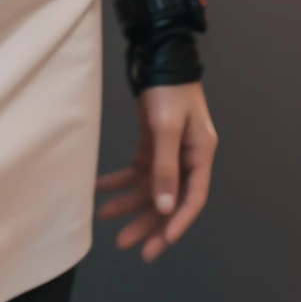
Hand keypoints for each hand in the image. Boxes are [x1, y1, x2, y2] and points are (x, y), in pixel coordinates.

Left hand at [96, 81, 217, 262]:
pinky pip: (137, 170)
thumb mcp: (167, 127)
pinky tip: (100, 188)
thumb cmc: (169, 90)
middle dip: (148, 222)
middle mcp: (187, 158)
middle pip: (168, 198)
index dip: (177, 222)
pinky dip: (119, 180)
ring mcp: (169, 152)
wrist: (159, 56)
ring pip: (150, 187)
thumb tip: (164, 207)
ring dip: (128, 202)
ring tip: (103, 216)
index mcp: (200, 155)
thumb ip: (166, 168)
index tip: (161, 244)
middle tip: (127, 245)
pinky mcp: (152, 144)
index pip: (192, 198)